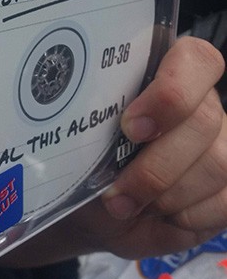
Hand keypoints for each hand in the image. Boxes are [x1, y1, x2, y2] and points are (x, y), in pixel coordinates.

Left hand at [2, 36, 226, 265]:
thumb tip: (68, 117)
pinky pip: (225, 203)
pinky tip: (154, 217)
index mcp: (165, 72)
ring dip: (165, 194)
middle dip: (156, 165)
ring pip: (216, 164)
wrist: (90, 208)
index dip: (171, 93)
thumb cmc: (83, 159)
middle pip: (206, 119)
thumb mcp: (76, 137)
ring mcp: (221, 144)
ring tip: (124, 207)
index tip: (130, 127)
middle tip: (116, 192)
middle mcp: (202, 103)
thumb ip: (86, 119)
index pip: (196, 60)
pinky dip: (185, 218)